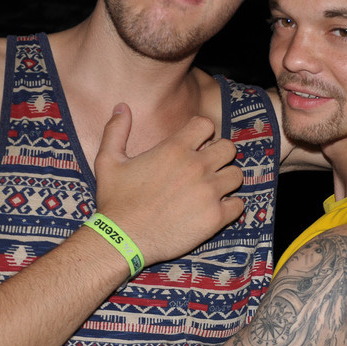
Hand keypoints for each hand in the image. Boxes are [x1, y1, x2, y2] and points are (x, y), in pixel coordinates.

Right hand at [94, 104, 244, 265]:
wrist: (121, 239)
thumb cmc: (115, 201)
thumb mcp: (107, 160)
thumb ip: (116, 130)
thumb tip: (121, 106)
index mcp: (174, 149)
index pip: (206, 124)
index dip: (203, 132)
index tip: (196, 144)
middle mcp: (196, 166)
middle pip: (229, 148)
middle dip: (220, 155)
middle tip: (208, 167)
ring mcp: (208, 192)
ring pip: (237, 175)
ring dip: (226, 180)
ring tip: (213, 189)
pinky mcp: (215, 217)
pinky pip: (238, 205)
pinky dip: (230, 206)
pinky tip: (215, 209)